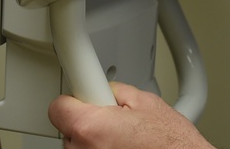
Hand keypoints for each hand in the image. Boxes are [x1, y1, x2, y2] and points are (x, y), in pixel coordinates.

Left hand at [48, 83, 213, 148]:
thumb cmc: (170, 142)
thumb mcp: (145, 101)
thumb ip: (114, 90)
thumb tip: (103, 86)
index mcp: (90, 128)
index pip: (58, 107)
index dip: (74, 98)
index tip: (82, 95)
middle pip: (69, 128)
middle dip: (89, 119)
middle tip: (115, 120)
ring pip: (79, 146)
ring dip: (96, 139)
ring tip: (124, 138)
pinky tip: (123, 148)